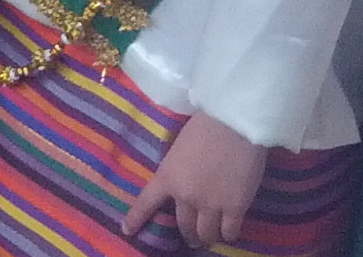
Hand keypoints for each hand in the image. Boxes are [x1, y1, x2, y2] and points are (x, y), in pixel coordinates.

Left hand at [124, 111, 271, 248]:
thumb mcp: (178, 150)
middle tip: (192, 238)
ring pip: (206, 233)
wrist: (231, 124)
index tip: (127, 230)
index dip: (136, 219)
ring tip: (209, 239)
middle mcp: (185, 196)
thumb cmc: (203, 127)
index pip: (146, 202)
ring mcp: (210, 204)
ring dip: (207, 238)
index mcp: (167, 177)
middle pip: (184, 226)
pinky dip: (228, 235)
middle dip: (188, 234)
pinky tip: (228, 234)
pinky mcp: (235, 207)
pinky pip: (230, 232)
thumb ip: (177, 171)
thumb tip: (184, 183)